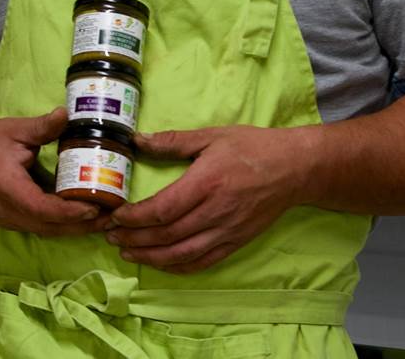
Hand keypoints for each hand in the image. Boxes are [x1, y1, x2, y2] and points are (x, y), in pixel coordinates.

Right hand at [0, 107, 105, 236]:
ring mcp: (7, 219)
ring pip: (46, 231)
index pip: (39, 206)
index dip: (67, 211)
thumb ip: (42, 127)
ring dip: (76, 229)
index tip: (94, 207)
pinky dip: (64, 226)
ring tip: (105, 219)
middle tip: (112, 217)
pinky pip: (41, 228)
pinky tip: (85, 218)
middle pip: (47, 226)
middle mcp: (4, 209)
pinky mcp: (12, 222)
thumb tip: (67, 114)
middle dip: (81, 225)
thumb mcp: (15, 129)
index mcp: (4, 185)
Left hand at [106, 125, 312, 273]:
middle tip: (110, 237)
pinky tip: (160, 264)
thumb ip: (172, 141)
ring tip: (127, 253)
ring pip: (182, 254)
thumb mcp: (210, 136)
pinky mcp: (236, 242)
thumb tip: (136, 139)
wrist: (294, 169)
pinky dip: (178, 267)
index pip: (162, 209)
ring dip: (151, 258)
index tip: (115, 217)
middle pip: (167, 235)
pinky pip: (203, 262)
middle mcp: (215, 212)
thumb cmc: (251, 148)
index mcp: (206, 183)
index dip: (134, 218)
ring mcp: (227, 231)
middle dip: (134, 239)